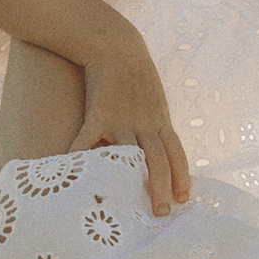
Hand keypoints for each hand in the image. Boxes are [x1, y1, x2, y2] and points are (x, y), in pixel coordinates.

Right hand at [74, 32, 193, 216]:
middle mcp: (145, 124)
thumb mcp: (153, 99)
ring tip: (126, 205)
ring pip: (130, 156)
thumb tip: (158, 149)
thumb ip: (155, 124)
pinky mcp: (99, 113)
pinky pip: (89, 140)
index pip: (177, 154)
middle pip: (158, 160)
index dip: (182, 177)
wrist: (116, 45)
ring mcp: (122, 120)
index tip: (183, 199)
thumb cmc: (134, 74)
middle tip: (160, 213)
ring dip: (130, 181)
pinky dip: (81, 157)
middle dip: (160, 188)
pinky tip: (75, 175)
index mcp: (160, 121)